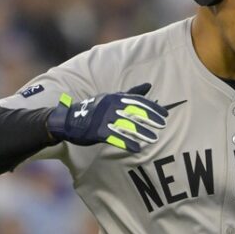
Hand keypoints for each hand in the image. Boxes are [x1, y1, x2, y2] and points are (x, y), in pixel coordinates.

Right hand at [47, 83, 167, 152]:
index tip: (165, 114)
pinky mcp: (97, 132)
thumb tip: (149, 85)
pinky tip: (137, 148)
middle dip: (150, 118)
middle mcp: (110, 106)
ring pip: (126, 125)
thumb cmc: (94, 110)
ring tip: (153, 138)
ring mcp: (104, 119)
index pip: (137, 101)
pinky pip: (115, 137)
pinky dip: (126, 142)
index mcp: (115, 97)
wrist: (68, 120)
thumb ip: (131, 93)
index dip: (152, 108)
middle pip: (134, 112)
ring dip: (141, 132)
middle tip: (162, 125)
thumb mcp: (112, 98)